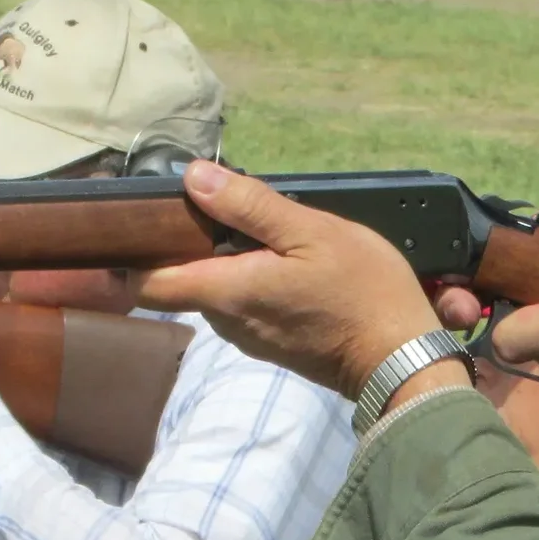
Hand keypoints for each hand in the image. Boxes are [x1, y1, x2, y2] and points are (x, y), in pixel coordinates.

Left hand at [134, 162, 448, 399]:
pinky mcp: (272, 347)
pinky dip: (253, 284)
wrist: (402, 360)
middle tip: (232, 212)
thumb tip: (193, 179)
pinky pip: (244, 308)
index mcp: (226, 291)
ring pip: (215, 293)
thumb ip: (249, 206)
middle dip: (195, 247)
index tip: (153, 220)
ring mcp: (250, 339)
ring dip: (229, 264)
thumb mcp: (312, 232)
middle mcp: (226, 322)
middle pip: (182, 282)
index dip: (136, 252)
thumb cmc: (363, 292)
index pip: (146, 283)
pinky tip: (290, 267)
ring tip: (271, 236)